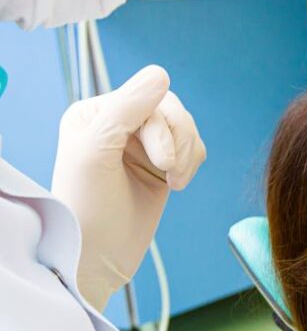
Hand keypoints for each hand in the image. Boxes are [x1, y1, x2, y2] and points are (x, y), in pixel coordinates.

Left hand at [51, 65, 205, 309]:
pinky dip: (193, 164)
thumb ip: (127, 109)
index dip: (162, 127)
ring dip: (188, 155)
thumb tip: (161, 73)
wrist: (98, 257)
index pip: (146, 97)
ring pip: (187, 128)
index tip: (162, 162)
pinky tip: (176, 185)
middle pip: (171, 110)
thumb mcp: (98, 152)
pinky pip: (195, 148)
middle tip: (170, 175)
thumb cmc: (88, 208)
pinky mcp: (163, 166)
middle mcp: (118, 123)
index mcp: (94, 113)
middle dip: (178, 142)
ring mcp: (142, 145)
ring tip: (174, 182)